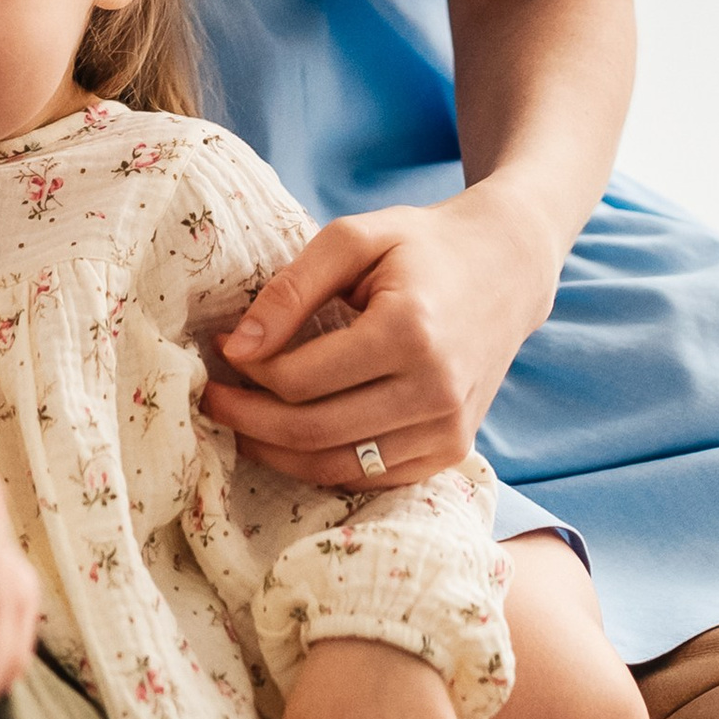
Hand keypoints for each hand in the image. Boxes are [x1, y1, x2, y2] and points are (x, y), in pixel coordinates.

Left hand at [204, 179, 558, 487]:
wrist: (505, 269)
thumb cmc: (422, 247)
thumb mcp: (354, 239)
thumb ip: (292, 289)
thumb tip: (237, 347)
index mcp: (409, 333)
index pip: (301, 379)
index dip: (249, 372)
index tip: (221, 349)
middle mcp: (435, 392)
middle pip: (313, 431)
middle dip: (249, 420)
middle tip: (212, 398)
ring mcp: (449, 430)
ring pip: (337, 466)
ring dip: (277, 452)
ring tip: (242, 421)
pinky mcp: (451, 452)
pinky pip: (371, 478)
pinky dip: (322, 465)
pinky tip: (292, 438)